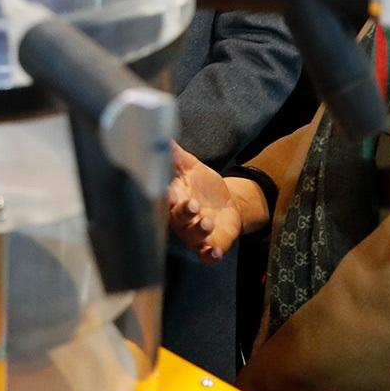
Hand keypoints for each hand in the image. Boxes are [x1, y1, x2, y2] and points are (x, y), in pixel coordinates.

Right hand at [165, 144, 268, 263]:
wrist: (229, 203)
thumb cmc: (204, 186)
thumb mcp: (191, 166)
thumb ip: (175, 154)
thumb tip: (160, 134)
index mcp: (174, 199)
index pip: (166, 198)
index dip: (167, 197)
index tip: (170, 193)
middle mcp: (181, 220)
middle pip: (178, 219)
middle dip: (184, 214)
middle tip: (192, 206)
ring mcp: (195, 235)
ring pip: (192, 238)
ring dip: (199, 232)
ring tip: (207, 222)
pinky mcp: (210, 246)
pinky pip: (206, 256)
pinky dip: (210, 256)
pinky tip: (214, 252)